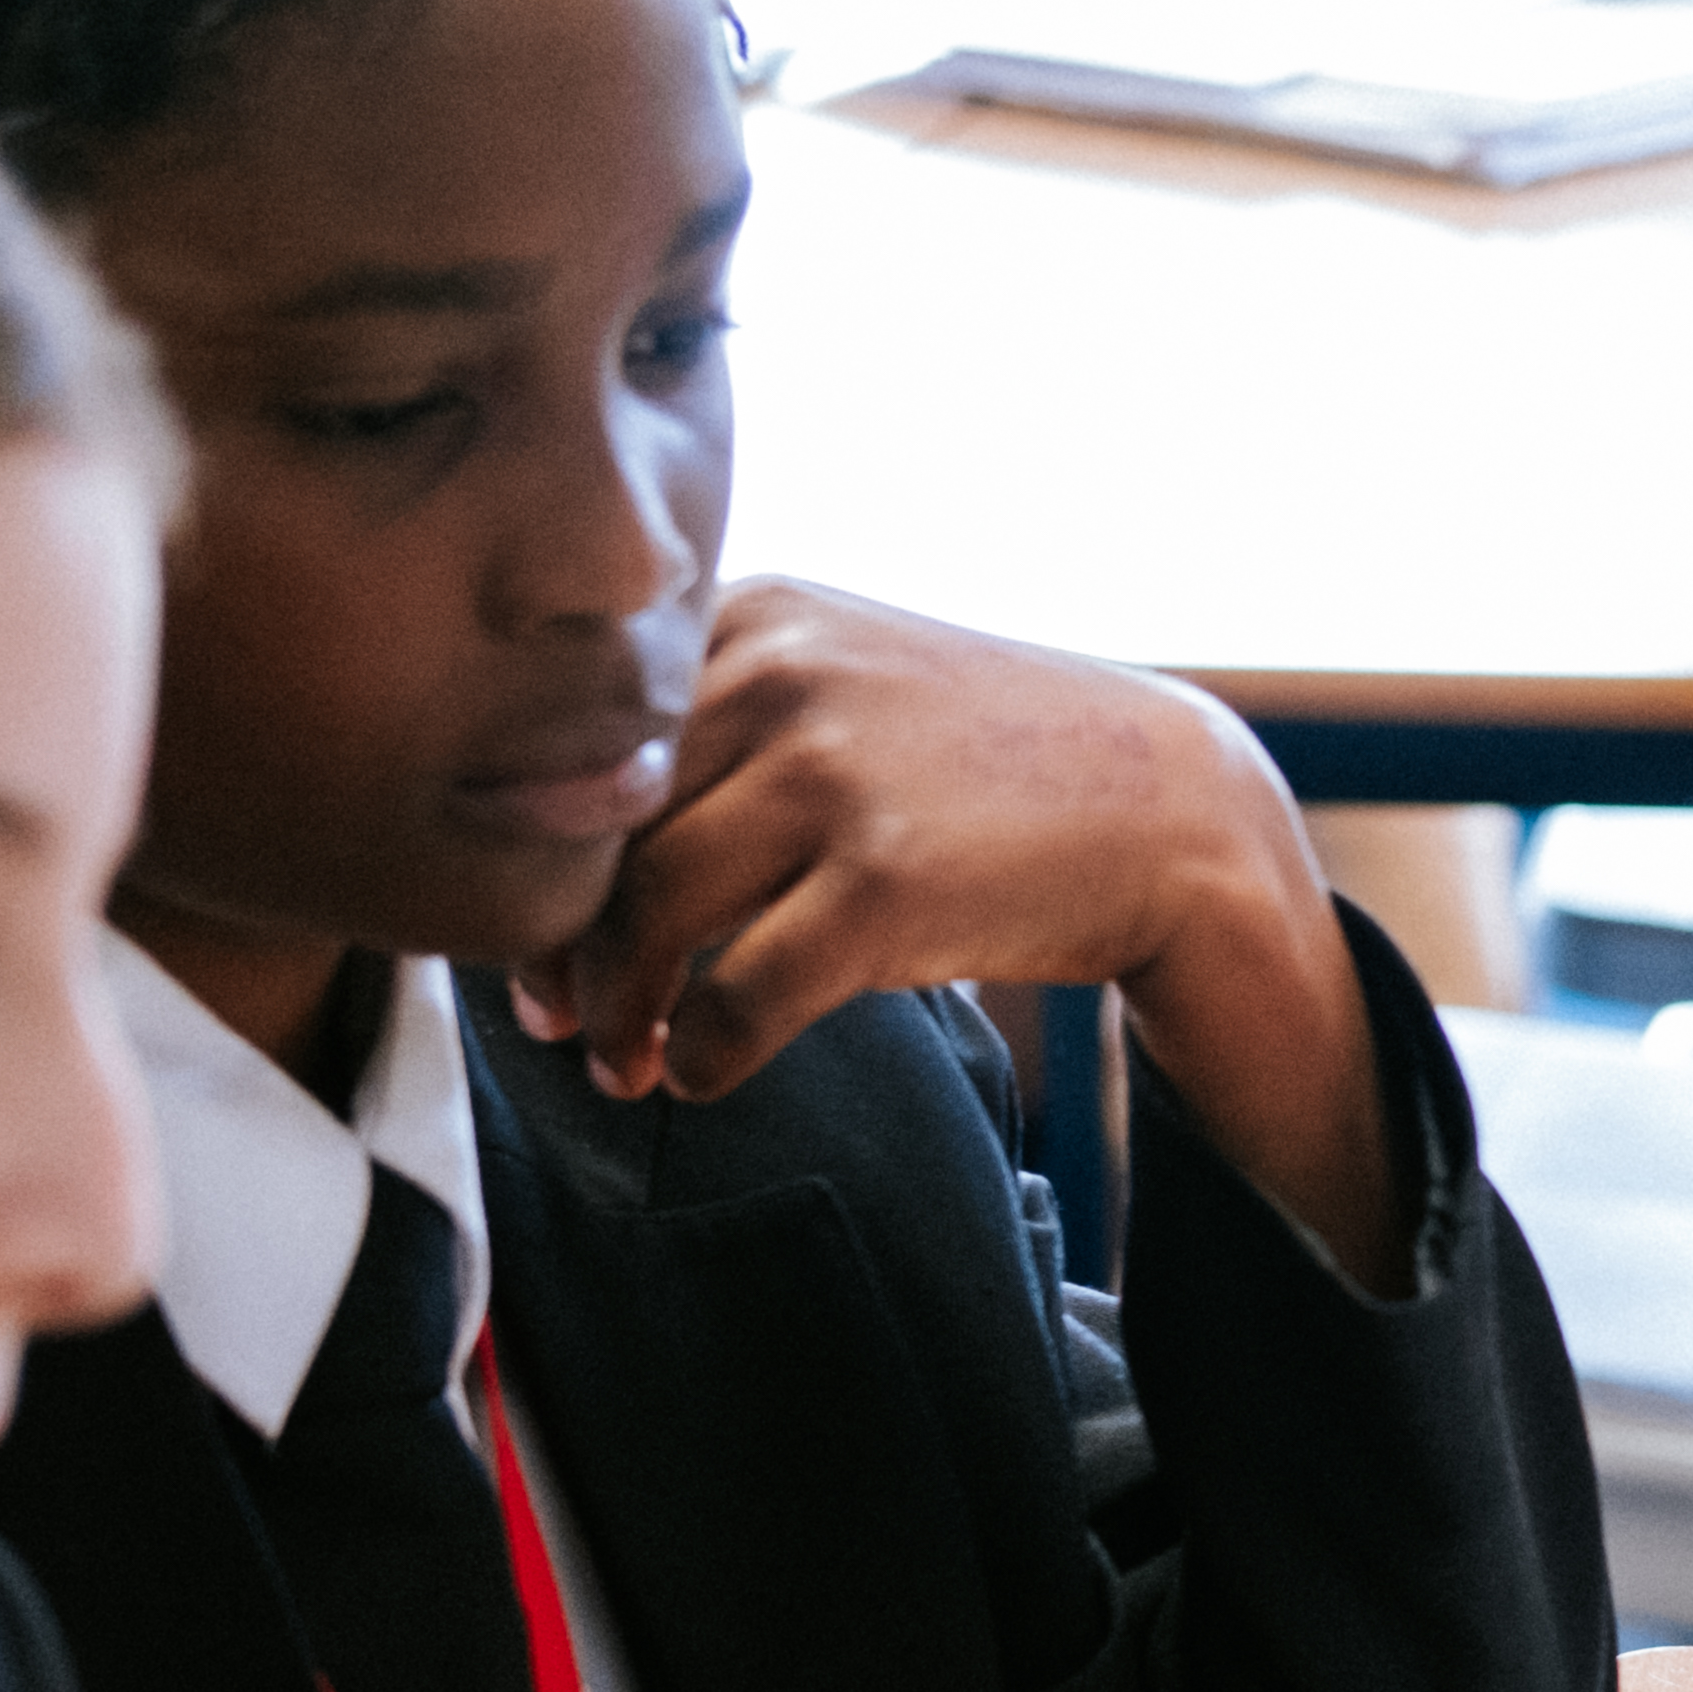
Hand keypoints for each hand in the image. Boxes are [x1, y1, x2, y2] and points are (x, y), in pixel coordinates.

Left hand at [514, 581, 1399, 1281]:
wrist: (1165, 807)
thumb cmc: (985, 762)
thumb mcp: (851, 674)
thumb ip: (721, 711)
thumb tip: (558, 821)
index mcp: (757, 617)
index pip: (583, 738)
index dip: (537, 846)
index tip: (526, 924)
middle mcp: (781, 678)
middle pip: (596, 829)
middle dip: (555, 941)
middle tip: (551, 1012)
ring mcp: (833, 778)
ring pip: (644, 916)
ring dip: (614, 1012)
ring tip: (620, 1059)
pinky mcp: (883, 885)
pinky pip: (735, 997)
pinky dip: (699, 1055)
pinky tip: (699, 1074)